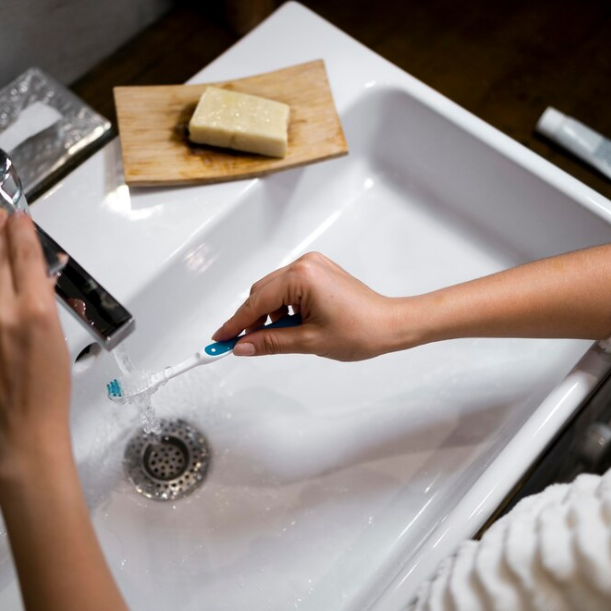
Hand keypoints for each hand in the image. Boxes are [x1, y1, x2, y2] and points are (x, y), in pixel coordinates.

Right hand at [212, 252, 407, 360]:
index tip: (219, 339)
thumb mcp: (309, 341)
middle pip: (261, 293)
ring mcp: (312, 265)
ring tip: (285, 337)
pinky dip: (284, 308)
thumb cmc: (361, 330)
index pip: (257, 302)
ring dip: (270, 315)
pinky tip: (294, 326)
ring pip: (273, 291)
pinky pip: (288, 288)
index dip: (236, 324)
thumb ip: (270, 343)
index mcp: (302, 277)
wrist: (391, 324)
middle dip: (252, 320)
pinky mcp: (318, 271)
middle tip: (243, 345)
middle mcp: (304, 264)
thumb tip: (242, 346)